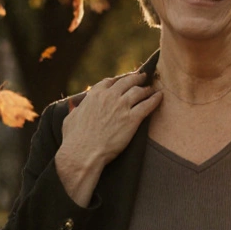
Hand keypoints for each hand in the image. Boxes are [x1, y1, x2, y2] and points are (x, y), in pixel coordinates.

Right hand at [54, 72, 161, 205]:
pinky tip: (160, 97)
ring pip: (138, 92)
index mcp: (94, 95)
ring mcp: (122, 107)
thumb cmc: (74, 140)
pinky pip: (147, 105)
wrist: (83, 153)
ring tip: (152, 88)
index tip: (123, 79)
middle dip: (136, 78)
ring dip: (146, 89)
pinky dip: (155, 99)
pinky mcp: (132, 119)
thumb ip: (76, 110)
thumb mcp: (70, 119)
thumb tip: (76, 107)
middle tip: (143, 76)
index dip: (118, 79)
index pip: (109, 81)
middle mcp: (109, 97)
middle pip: (127, 82)